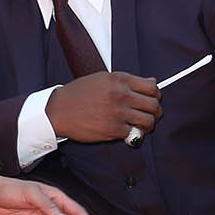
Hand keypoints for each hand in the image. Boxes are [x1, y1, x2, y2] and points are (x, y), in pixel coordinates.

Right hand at [46, 72, 162, 143]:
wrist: (58, 110)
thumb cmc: (78, 94)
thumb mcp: (103, 79)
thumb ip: (128, 80)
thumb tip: (151, 81)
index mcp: (120, 80)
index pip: (152, 87)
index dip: (156, 96)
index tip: (152, 101)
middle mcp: (121, 95)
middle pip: (154, 105)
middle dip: (156, 113)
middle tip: (151, 116)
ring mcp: (117, 113)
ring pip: (148, 121)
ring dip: (148, 126)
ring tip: (141, 127)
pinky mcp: (112, 130)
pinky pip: (134, 134)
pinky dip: (134, 135)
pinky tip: (128, 133)